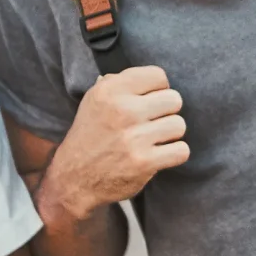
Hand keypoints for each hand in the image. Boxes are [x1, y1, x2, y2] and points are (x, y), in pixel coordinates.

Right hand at [46, 66, 187, 220]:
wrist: (74, 179)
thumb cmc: (90, 136)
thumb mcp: (94, 100)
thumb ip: (119, 83)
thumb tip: (149, 77)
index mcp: (109, 90)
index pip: (158, 76)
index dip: (158, 89)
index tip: (148, 101)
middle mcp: (122, 110)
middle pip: (174, 99)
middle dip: (166, 112)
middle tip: (152, 123)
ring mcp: (134, 138)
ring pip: (179, 125)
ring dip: (169, 134)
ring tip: (153, 139)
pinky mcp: (144, 162)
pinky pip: (181, 151)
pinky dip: (174, 154)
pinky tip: (160, 154)